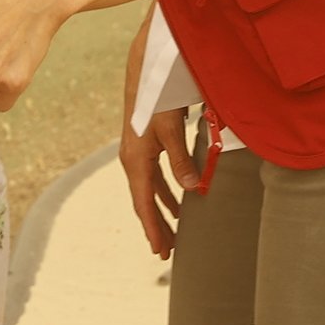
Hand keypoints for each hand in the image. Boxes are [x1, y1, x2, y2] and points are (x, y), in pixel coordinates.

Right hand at [122, 108, 192, 258]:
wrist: (145, 71)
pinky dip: (165, 193)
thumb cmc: (156, 98)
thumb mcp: (171, 129)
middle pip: (145, 202)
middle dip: (156, 227)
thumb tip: (191, 188)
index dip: (153, 228)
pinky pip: (155, 178)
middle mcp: (133, 160)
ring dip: (162, 212)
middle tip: (166, 253)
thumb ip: (181, 159)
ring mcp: (138, 154)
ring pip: (151, 191)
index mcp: (135, 161)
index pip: (143, 204)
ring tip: (174, 234)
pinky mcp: (147, 146)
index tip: (159, 251)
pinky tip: (179, 200)